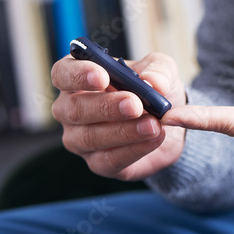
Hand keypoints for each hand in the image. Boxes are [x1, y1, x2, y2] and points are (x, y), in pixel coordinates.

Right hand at [51, 52, 185, 180]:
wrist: (170, 122)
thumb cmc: (154, 88)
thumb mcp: (163, 69)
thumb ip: (158, 71)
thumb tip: (152, 82)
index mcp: (79, 78)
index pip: (63, 73)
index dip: (78, 74)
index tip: (102, 76)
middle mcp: (71, 110)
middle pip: (74, 109)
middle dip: (106, 106)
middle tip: (135, 104)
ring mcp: (80, 139)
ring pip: (90, 138)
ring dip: (124, 131)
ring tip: (153, 124)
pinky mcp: (99, 163)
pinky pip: (109, 160)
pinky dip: (135, 149)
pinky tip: (155, 138)